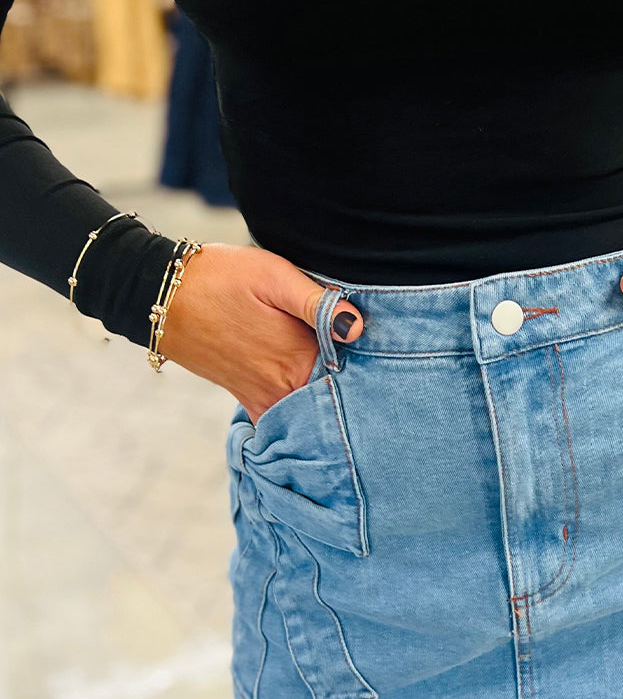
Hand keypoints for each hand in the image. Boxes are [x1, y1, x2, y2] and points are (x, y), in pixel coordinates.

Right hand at [156, 242, 364, 423]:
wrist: (162, 295)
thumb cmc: (220, 278)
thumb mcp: (273, 276)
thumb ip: (317, 303)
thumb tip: (355, 328)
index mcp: (298, 357)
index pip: (353, 377)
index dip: (372, 368)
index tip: (385, 361)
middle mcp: (282, 386)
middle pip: (334, 400)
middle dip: (356, 393)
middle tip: (374, 384)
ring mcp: (263, 397)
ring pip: (308, 413)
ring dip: (329, 404)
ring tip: (348, 388)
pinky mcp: (246, 397)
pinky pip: (278, 422)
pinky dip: (296, 421)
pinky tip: (310, 405)